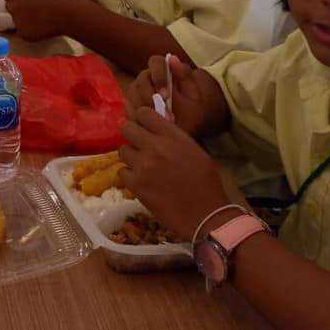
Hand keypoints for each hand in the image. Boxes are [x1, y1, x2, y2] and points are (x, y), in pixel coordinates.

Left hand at [0, 0, 80, 40]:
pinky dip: (30, 29)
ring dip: (24, 17)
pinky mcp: (24, 34)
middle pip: (10, 6)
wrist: (68, 13)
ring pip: (16, 19)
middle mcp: (12, 7)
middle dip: (18, 5)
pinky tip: (41, 25)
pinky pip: (23, 31)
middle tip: (33, 5)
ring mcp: (17, 22)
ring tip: (40, 15)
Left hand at [119, 107, 231, 239]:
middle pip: (127, 128)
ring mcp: (143, 165)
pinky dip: (130, 176)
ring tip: (142, 165)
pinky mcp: (135, 184)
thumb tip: (157, 130)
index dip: (142, 119)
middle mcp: (156, 147)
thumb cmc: (206, 183)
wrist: (205, 215)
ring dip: (131, 157)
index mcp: (173, 136)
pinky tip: (141, 181)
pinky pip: (122, 172)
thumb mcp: (195, 151)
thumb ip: (174, 138)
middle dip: (132, 134)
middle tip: (138, 144)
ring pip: (123, 150)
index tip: (144, 126)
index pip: (144, 113)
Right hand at [127, 55, 223, 138]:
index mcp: (164, 69)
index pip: (156, 62)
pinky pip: (128, 109)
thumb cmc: (192, 110)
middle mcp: (148, 77)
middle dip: (149, 98)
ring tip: (158, 123)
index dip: (158, 76)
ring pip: (132, 95)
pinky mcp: (130, 105)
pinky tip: (150, 126)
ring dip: (144, 109)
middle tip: (161, 114)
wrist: (188, 129)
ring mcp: (137, 91)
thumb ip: (185, 77)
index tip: (166, 95)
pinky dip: (138, 118)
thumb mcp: (194, 95)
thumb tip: (172, 58)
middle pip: (140, 81)